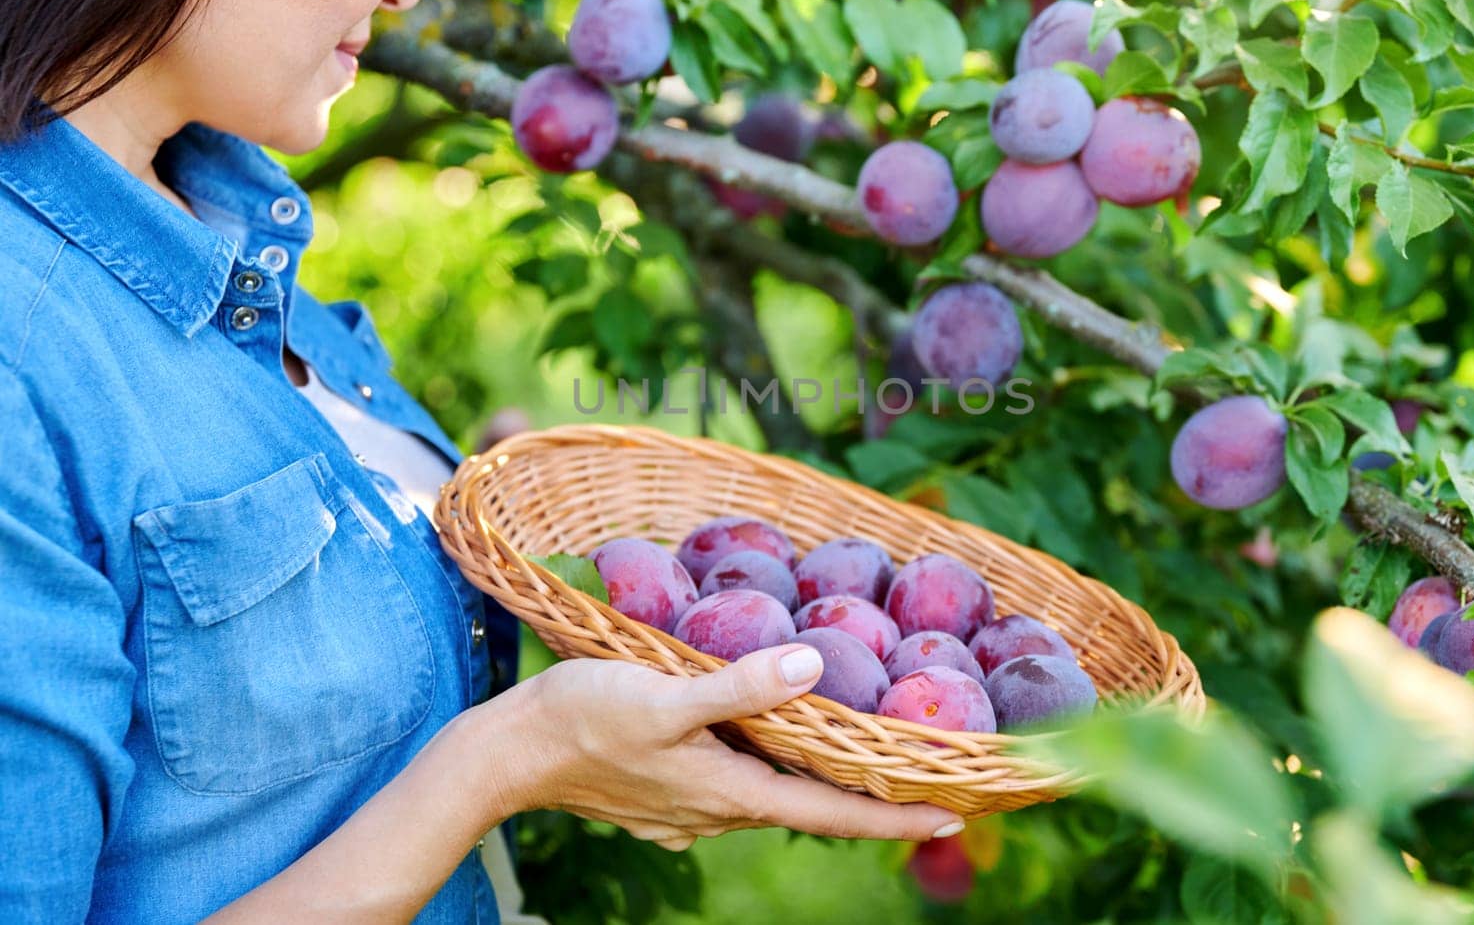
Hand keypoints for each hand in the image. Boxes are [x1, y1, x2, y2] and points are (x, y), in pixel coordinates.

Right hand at [477, 644, 965, 851]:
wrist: (507, 752)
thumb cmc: (584, 716)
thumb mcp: (665, 693)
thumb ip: (739, 686)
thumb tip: (811, 667)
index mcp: (732, 791)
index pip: (833, 814)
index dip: (896, 817)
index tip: (954, 818)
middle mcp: (720, 810)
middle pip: (809, 806)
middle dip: (867, 795)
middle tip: (922, 772)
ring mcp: (690, 809)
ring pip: (771, 792)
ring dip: (816, 777)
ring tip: (856, 748)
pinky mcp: (665, 793)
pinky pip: (732, 783)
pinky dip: (766, 764)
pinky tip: (764, 735)